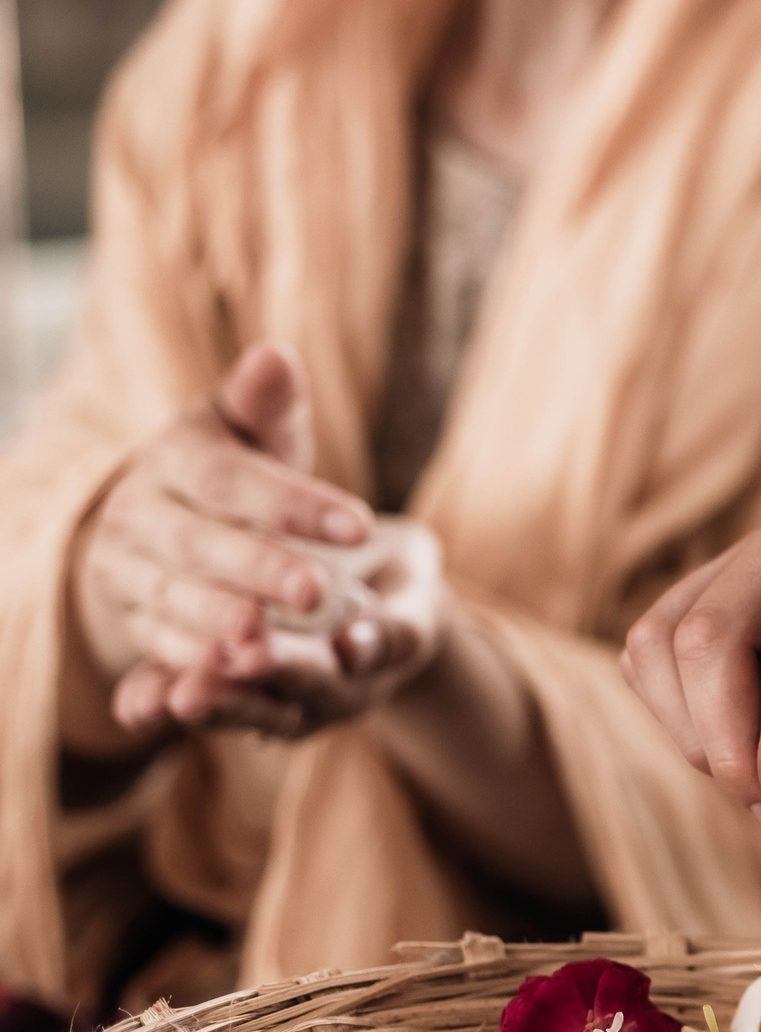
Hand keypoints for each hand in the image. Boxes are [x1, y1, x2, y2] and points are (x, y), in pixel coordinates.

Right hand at [69, 344, 437, 738]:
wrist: (162, 520)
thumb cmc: (234, 468)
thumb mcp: (252, 432)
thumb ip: (267, 406)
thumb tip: (276, 356)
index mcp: (173, 458)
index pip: (232, 480)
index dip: (294, 504)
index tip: (362, 526)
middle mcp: (139, 515)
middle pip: (199, 545)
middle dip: (257, 569)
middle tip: (317, 593)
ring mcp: (128, 571)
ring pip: (172, 598)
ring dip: (215, 621)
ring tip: (262, 639)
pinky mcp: (131, 619)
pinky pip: (159, 643)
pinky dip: (191, 663)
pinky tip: (231, 675)